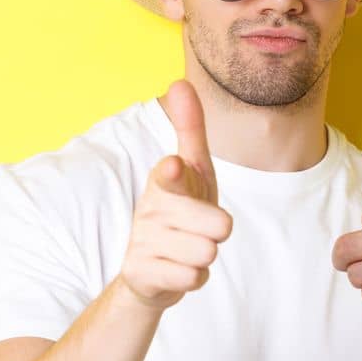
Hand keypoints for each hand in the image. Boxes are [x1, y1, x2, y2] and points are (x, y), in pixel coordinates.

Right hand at [118, 79, 233, 309]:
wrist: (148, 267)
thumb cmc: (180, 209)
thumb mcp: (192, 170)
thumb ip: (190, 129)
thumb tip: (179, 82)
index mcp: (165, 181)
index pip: (173, 176)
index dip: (175, 173)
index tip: (173, 165)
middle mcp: (150, 210)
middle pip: (219, 225)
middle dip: (219, 230)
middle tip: (199, 228)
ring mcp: (144, 242)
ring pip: (208, 253)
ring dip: (205, 254)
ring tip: (188, 248)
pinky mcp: (142, 274)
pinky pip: (194, 278)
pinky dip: (195, 277)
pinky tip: (179, 269)